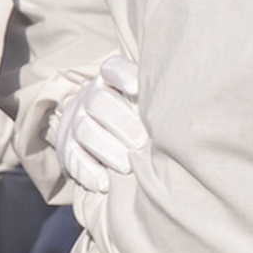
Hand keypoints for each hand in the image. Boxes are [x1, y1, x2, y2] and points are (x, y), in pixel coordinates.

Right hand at [54, 55, 147, 193]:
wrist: (94, 129)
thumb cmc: (132, 115)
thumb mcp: (142, 101)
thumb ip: (159, 100)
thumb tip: (186, 105)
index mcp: (110, 80)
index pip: (113, 69)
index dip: (123, 76)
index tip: (136, 89)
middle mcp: (89, 97)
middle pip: (98, 102)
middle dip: (121, 123)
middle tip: (140, 142)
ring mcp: (75, 122)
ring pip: (85, 131)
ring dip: (106, 149)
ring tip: (126, 166)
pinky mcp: (66, 148)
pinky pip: (72, 158)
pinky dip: (87, 171)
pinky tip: (104, 183)